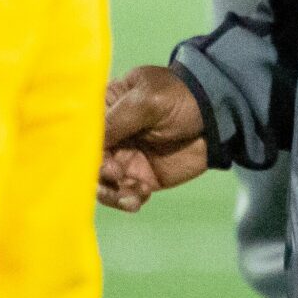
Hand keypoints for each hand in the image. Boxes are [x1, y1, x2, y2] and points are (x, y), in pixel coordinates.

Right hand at [98, 67, 208, 212]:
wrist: (217, 117)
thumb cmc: (180, 98)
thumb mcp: (148, 101)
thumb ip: (117, 119)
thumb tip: (89, 141)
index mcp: (105, 109)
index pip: (81, 133)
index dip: (84, 150)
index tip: (102, 159)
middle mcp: (110, 136)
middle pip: (87, 163)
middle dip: (99, 174)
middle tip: (119, 175)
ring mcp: (124, 158)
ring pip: (102, 183)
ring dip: (112, 193)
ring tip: (133, 194)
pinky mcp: (140, 177)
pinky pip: (124, 195)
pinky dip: (128, 200)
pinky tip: (142, 195)